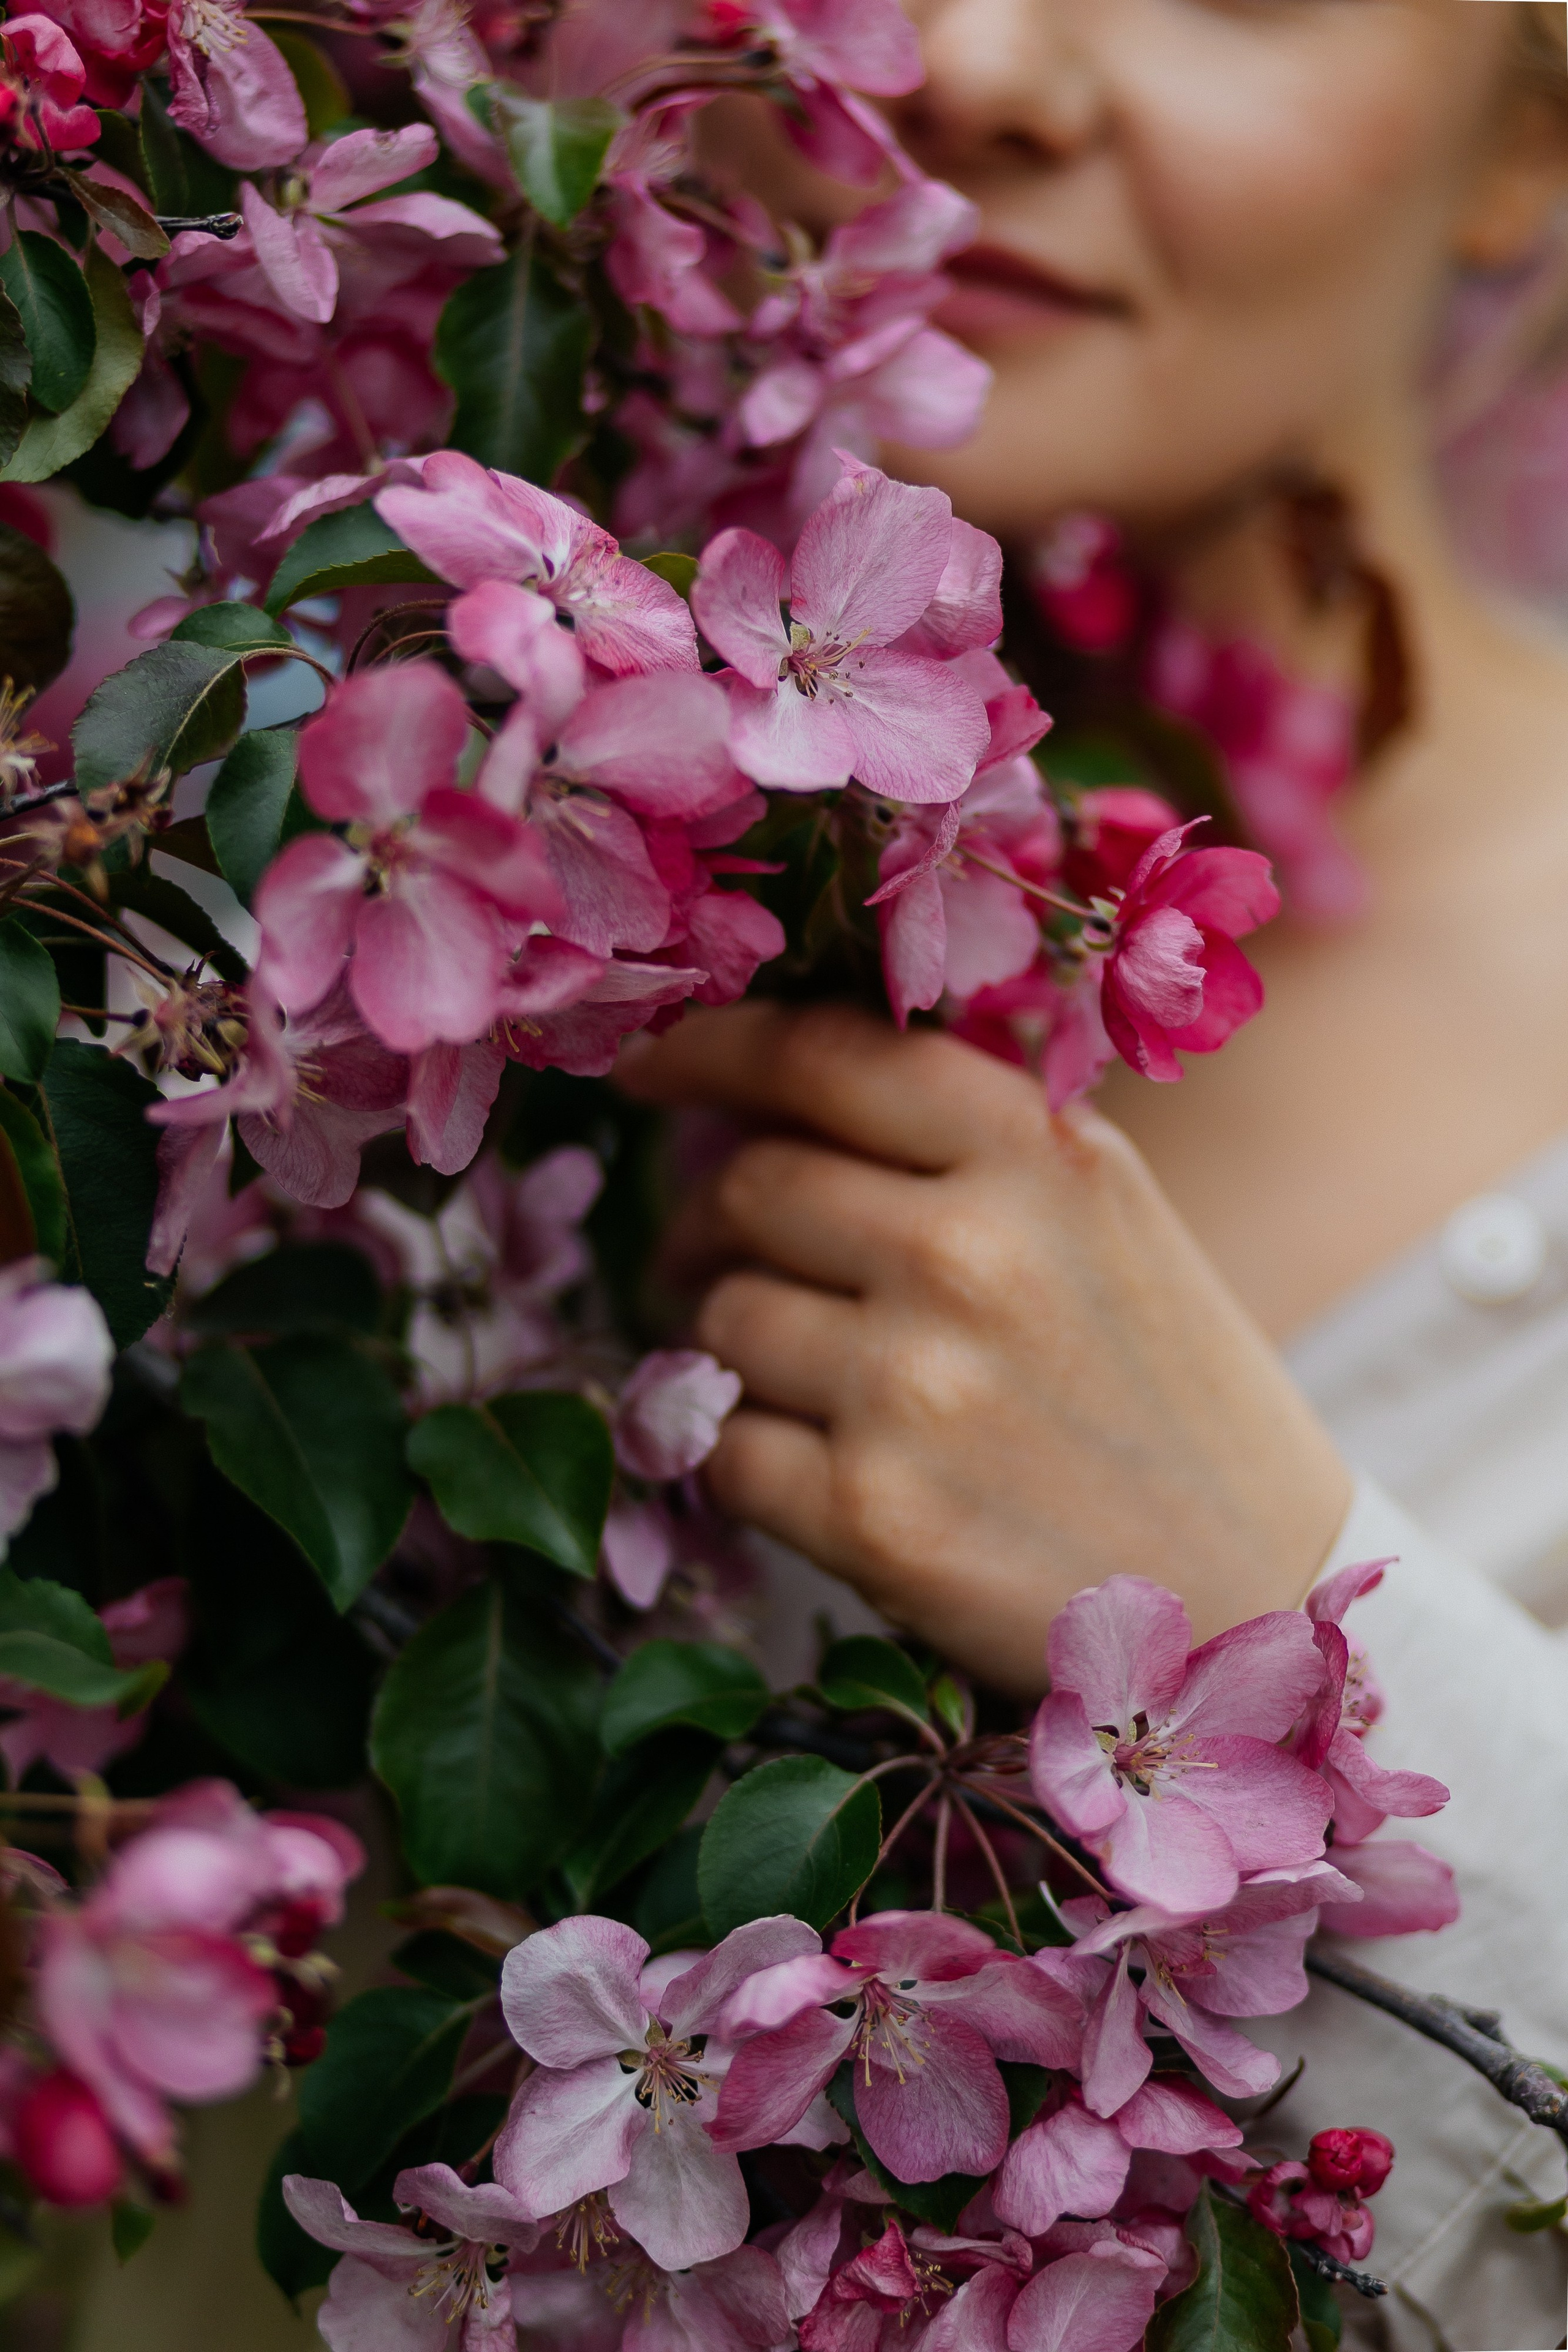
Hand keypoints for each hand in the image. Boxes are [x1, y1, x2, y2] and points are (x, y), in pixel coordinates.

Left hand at [618, 1002, 1350, 1696]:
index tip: (649, 1064)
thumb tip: (761, 1106)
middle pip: (748, 1186)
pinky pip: (723, 1449)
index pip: (823, 1053)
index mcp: (1040, 1154)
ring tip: (801, 1379)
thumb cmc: (1169, 1398)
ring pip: (721, 1318)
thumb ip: (958, 1146)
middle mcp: (972, 1253)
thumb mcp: (1105, 1219)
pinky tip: (816, 1470)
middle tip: (717, 1261)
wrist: (1261, 1598)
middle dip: (712, 1223)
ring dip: (732, 1345)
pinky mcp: (872, 1518)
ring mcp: (916, 1387)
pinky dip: (745, 1459)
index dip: (709, 1047)